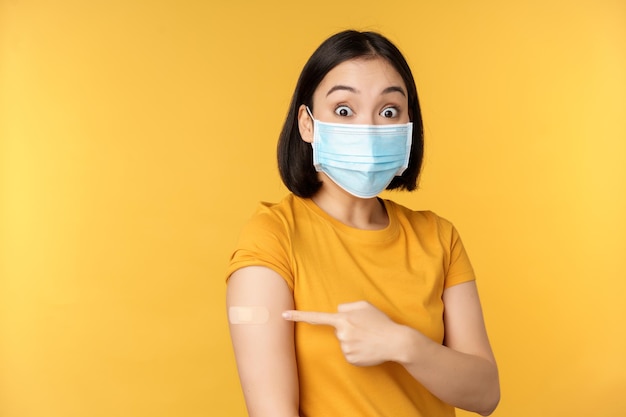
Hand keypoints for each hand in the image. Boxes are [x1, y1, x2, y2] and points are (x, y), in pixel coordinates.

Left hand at [282, 301, 402, 365]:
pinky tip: (367, 348)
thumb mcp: (365, 305)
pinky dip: (357, 350)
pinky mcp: (350, 359)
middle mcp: (341, 333)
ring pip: (343, 342)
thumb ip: (347, 306)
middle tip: (365, 329)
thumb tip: (337, 312)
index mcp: (343, 318)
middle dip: (347, 328)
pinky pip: (348, 353)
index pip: (316, 317)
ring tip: (368, 338)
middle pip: (337, 330)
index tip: (283, 315)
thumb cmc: (380, 322)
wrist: (396, 342)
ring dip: (353, 340)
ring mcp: (345, 347)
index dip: (298, 316)